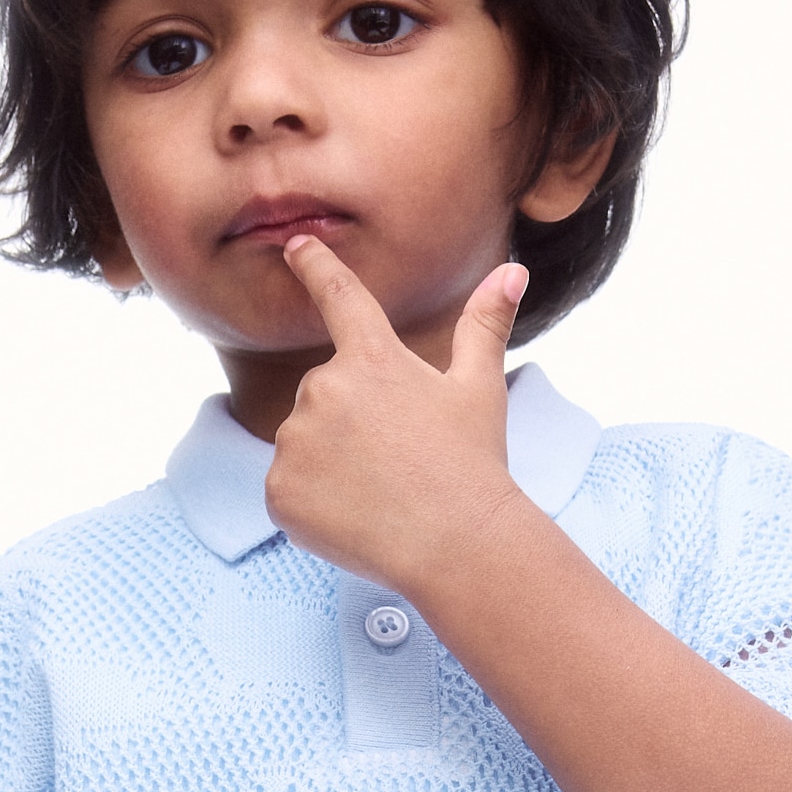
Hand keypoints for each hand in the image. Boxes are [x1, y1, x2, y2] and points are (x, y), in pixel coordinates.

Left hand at [265, 243, 529, 599]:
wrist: (456, 545)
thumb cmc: (473, 465)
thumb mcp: (480, 389)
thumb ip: (484, 326)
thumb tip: (512, 271)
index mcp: (371, 357)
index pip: (338, 296)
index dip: (315, 266)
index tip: (295, 245)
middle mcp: (324, 389)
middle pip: (323, 396)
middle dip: (350, 423)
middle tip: (395, 461)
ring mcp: (296, 443)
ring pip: (302, 445)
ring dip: (329, 464)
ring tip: (378, 492)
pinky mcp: (279, 492)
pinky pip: (287, 491)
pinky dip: (312, 505)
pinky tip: (352, 517)